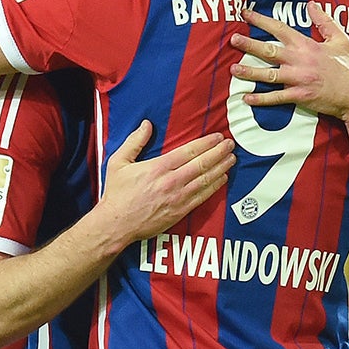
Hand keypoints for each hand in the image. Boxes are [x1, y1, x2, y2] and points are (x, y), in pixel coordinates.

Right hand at [94, 121, 234, 245]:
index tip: (218, 137)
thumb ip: (135, 141)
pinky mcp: (180, 212)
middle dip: (219, 153)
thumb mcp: (118, 162)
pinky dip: (214, 187)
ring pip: (205, 180)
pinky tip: (222, 179)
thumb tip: (147, 124)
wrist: (117, 224)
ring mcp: (178, 198)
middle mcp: (171, 181)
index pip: (189, 151)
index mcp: (158, 167)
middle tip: (231, 145)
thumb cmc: (117, 193)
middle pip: (202, 164)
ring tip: (231, 159)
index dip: (206, 143)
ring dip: (221, 168)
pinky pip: (202, 197)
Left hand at [231, 4, 348, 122]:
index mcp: (306, 44)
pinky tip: (247, 98)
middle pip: (268, 50)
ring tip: (233, 69)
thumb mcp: (339, 39)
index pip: (279, 28)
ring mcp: (298, 79)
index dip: (260, 20)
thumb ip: (324, 21)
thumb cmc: (348, 67)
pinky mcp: (299, 96)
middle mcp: (299, 60)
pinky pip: (276, 97)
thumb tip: (312, 5)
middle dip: (248, 44)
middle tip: (233, 40)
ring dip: (249, 72)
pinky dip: (261, 98)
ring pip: (268, 74)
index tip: (245, 14)